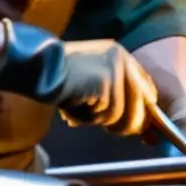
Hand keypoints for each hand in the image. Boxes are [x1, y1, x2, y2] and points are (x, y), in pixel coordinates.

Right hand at [0, 22, 155, 135]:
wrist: (38, 67)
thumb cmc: (58, 78)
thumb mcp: (92, 84)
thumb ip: (114, 99)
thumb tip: (140, 128)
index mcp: (119, 54)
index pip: (145, 87)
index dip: (146, 110)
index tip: (147, 131)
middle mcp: (122, 58)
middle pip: (141, 104)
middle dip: (128, 123)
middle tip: (110, 129)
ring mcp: (115, 69)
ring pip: (120, 114)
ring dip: (98, 120)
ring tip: (80, 109)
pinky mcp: (106, 82)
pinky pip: (106, 115)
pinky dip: (89, 118)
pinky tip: (75, 107)